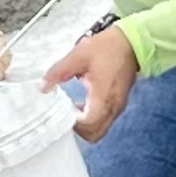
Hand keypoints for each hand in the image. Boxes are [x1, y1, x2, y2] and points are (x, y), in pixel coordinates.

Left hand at [45, 24, 138, 142]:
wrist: (132, 42)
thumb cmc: (107, 48)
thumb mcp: (78, 56)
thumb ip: (58, 72)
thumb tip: (42, 87)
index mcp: (103, 96)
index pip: (89, 125)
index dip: (73, 124)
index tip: (62, 113)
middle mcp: (113, 106)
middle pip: (96, 134)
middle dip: (79, 130)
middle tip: (66, 115)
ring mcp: (118, 107)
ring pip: (101, 130)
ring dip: (86, 125)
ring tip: (73, 108)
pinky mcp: (120, 104)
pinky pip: (105, 121)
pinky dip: (93, 119)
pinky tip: (83, 103)